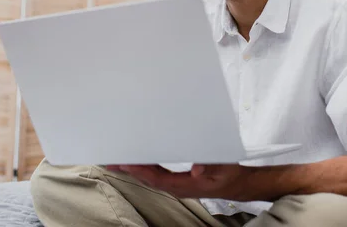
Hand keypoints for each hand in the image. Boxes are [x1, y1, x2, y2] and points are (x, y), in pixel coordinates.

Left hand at [106, 163, 253, 200]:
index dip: (142, 171)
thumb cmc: (229, 174)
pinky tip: (135, 160)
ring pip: (149, 177)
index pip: (158, 179)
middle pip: (148, 179)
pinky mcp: (176, 181)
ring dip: (133, 168)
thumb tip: (197, 168)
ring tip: (116, 159)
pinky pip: (155, 175)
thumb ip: (211, 165)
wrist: (236, 184)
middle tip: (110, 159)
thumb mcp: (224, 167)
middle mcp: (176, 187)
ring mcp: (175, 185)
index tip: (127, 162)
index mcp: (186, 186)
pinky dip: (143, 167)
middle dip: (129, 169)